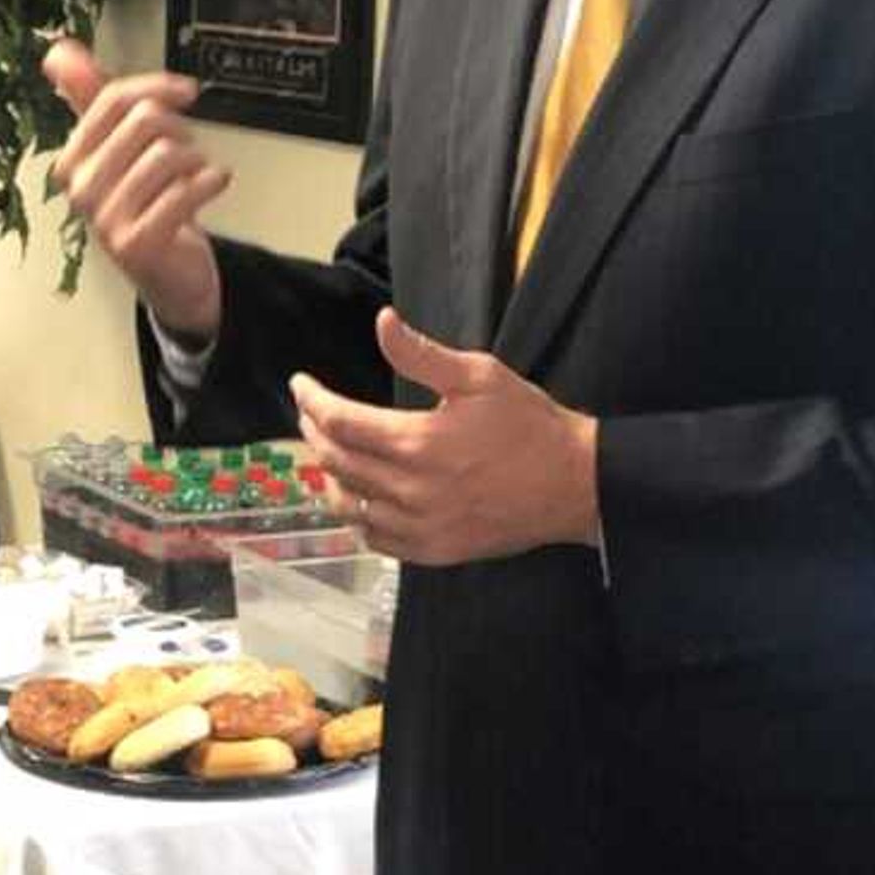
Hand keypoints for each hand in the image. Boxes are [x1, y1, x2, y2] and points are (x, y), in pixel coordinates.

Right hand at [42, 41, 228, 341]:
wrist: (168, 272)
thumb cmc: (146, 204)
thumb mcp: (116, 146)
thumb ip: (90, 96)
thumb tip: (57, 51)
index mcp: (71, 160)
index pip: (114, 99)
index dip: (157, 87)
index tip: (183, 91)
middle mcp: (81, 189)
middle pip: (144, 120)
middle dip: (178, 129)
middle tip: (184, 150)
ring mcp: (106, 218)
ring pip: (168, 153)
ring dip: (195, 160)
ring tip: (192, 176)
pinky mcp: (137, 243)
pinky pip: (183, 191)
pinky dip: (209, 182)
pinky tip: (210, 185)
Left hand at [293, 308, 600, 566]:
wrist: (574, 485)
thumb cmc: (529, 424)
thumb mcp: (480, 376)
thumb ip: (422, 354)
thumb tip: (382, 322)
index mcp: (416, 442)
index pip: (340, 422)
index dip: (312, 401)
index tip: (300, 385)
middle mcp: (409, 491)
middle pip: (337, 463)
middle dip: (315, 433)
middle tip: (310, 414)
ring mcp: (420, 528)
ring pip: (350, 505)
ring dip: (330, 477)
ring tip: (327, 454)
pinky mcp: (433, 552)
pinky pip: (376, 540)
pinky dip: (358, 517)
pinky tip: (359, 499)